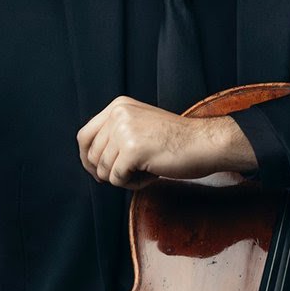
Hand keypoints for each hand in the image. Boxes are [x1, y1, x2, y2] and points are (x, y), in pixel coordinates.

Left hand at [77, 96, 256, 188]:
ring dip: (124, 178)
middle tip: (131, 174)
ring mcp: (124, 131)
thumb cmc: (177, 140)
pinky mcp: (132, 150)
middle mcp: (118, 114)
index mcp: (119, 106)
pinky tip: (151, 175)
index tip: (98, 172)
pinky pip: (117, 179)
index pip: (84, 135)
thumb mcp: (141, 125)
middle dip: (107, 172)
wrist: (204, 143)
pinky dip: (133, 184)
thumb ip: (116, 133)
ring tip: (147, 171)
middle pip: (92, 155)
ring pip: (104, 170)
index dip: (87, 158)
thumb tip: (90, 161)